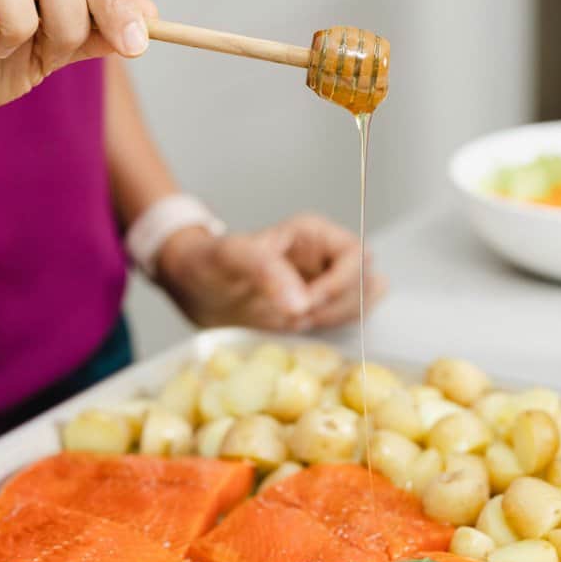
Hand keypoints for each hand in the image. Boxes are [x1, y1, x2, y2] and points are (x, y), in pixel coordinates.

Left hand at [156, 214, 386, 331]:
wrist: (196, 287)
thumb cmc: (209, 261)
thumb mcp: (231, 257)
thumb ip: (266, 270)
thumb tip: (301, 304)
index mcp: (313, 232)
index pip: (356, 255)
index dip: (339, 283)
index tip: (306, 305)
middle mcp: (326, 255)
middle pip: (364, 281)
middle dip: (335, 306)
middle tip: (295, 318)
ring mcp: (327, 281)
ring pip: (361, 302)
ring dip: (334, 319)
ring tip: (293, 322)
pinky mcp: (321, 306)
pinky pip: (346, 318)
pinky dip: (332, 329)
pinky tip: (301, 328)